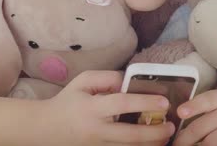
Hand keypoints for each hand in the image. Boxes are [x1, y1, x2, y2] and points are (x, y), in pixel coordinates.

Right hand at [39, 70, 174, 145]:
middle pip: (131, 135)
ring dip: (151, 144)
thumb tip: (129, 81)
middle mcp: (96, 130)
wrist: (45, 129)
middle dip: (155, 133)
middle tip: (171, 126)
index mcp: (92, 108)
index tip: (164, 101)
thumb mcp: (82, 81)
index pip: (122, 104)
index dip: (145, 102)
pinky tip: (151, 144)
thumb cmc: (67, 102)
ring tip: (167, 137)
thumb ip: (106, 78)